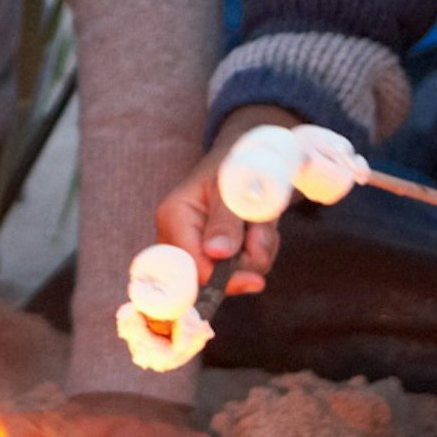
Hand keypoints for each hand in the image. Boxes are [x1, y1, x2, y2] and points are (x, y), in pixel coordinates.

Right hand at [156, 108, 297, 297]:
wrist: (247, 157)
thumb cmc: (236, 164)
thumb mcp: (234, 185)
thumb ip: (226, 219)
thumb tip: (218, 254)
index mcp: (174, 216)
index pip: (189, 265)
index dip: (221, 278)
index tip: (255, 279)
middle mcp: (178, 237)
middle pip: (211, 277)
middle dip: (246, 262)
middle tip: (262, 234)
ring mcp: (197, 248)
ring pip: (233, 276)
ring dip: (258, 254)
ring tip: (262, 224)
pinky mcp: (216, 255)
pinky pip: (242, 270)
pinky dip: (259, 254)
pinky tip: (260, 231)